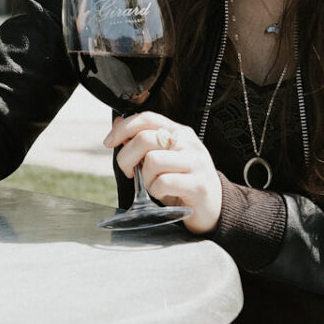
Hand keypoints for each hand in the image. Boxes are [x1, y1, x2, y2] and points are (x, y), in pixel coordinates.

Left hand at [105, 112, 222, 234]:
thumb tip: (119, 122)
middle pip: (145, 139)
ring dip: (145, 178)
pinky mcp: (198, 185)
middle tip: (130, 172)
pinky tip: (164, 194)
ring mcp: (195, 163)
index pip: (147, 118)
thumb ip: (144, 139)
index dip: (123, 128)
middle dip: (127, 158)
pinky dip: (156, 191)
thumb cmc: (184, 180)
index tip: (109, 142)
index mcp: (179, 132)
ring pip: (152, 161)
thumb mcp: (165, 156)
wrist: (214, 206)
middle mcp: (188, 143)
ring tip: (153, 185)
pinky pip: (163, 183)